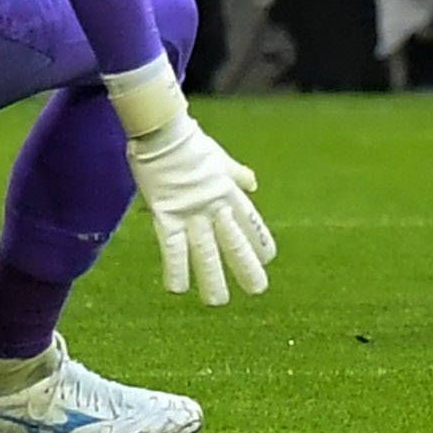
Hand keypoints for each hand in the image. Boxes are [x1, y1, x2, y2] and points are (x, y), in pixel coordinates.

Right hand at [108, 66, 274, 303]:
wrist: (163, 131)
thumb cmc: (189, 143)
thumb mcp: (220, 158)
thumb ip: (236, 174)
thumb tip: (252, 182)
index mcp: (228, 191)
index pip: (249, 222)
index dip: (259, 241)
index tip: (269, 258)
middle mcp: (214, 205)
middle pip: (233, 241)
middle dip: (245, 267)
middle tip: (258, 290)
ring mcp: (191, 211)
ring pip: (205, 250)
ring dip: (212, 277)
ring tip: (218, 302)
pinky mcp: (166, 213)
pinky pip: (171, 246)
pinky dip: (175, 268)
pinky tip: (178, 290)